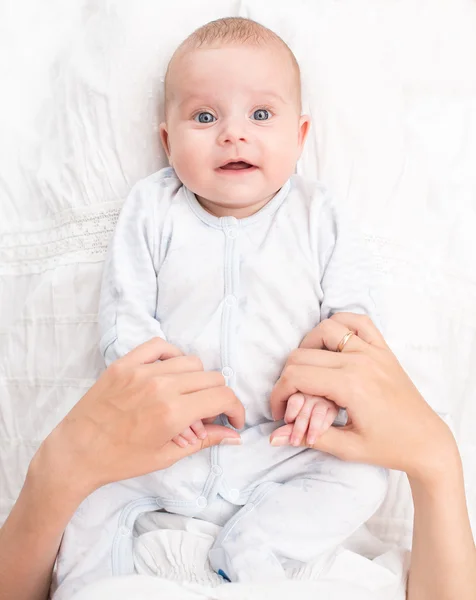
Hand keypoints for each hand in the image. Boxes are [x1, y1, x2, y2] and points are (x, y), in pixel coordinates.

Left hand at [33, 337, 244, 501]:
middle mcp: (161, 386)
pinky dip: (172, 356)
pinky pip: (159, 346)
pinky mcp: (124, 364)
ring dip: (196, 379)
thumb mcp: (167, 455)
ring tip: (185, 397)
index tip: (232, 420)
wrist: (76, 453)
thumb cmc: (121, 460)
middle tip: (207, 414)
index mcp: (173, 413)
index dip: (235, 409)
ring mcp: (141, 371)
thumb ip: (205, 441)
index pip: (222, 396)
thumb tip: (234, 436)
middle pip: (211, 377)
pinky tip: (169, 373)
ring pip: (190, 361)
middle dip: (217, 397)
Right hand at [269, 313, 456, 483]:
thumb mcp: (347, 448)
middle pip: (303, 354)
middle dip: (287, 377)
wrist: (426, 442)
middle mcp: (360, 362)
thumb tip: (273, 438)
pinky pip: (359, 322)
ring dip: (308, 346)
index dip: (278, 394)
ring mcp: (374, 351)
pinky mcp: (384, 350)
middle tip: (290, 399)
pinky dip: (340, 324)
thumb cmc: (389, 448)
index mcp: (350, 386)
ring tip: (307, 370)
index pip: (296, 376)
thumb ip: (307, 438)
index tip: (279, 412)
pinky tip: (332, 342)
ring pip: (326, 329)